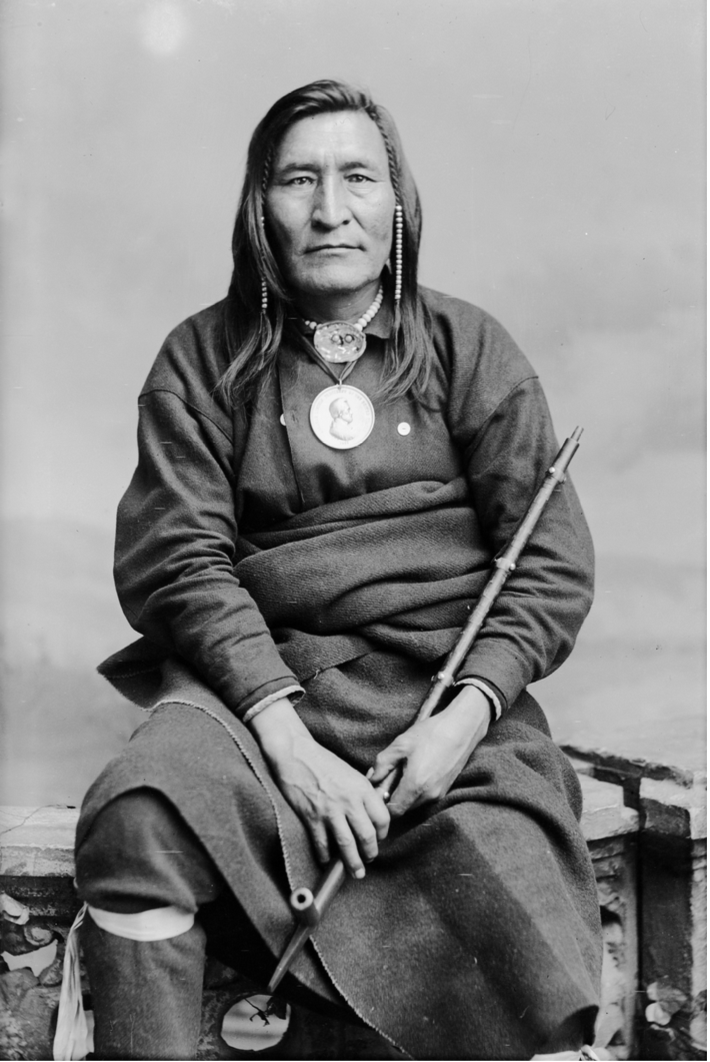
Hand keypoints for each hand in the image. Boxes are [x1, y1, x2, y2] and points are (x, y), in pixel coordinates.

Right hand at [249, 698, 389, 878]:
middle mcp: (349, 800)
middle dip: (370, 853)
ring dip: (353, 862)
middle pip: (367, 835)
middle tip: (369, 859)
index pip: (382, 818)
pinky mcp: (311, 817)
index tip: (379, 838)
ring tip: (357, 872)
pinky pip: (322, 844)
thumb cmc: (323, 761)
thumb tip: (370, 813)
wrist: (296, 753)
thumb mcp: (351, 773)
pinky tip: (327, 860)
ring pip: (347, 844)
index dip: (383, 833)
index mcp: (362, 788)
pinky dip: (325, 856)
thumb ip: (362, 792)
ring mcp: (330, 810)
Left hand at [369, 686, 490, 817]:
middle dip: (393, 797)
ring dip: (405, 793)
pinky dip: (417, 789)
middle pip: (403, 808)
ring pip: (415, 803)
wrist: (462, 727)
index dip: (382, 803)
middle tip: (389, 776)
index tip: (379, 788)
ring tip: (404, 770)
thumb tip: (371, 778)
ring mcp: (439, 794)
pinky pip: (425, 797)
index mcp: (415, 785)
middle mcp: (428, 795)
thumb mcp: (401, 744)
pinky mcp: (445, 789)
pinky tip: (417, 770)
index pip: (393, 811)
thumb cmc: (431, 733)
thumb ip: (382, 764)